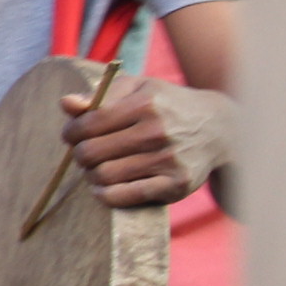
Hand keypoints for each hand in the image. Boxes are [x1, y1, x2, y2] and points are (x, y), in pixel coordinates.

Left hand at [64, 73, 231, 209]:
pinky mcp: (177, 184)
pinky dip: (106, 195)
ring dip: (92, 175)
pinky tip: (103, 188)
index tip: (73, 135)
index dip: (71, 133)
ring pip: (103, 176)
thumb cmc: (167, 106)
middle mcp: (158, 132)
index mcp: (145, 104)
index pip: (87, 125)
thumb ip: (99, 96)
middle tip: (86, 153)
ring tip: (97, 167)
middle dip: (80, 154)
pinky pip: (126, 196)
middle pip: (90, 153)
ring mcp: (169, 160)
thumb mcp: (137, 90)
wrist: (220, 128)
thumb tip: (66, 104)